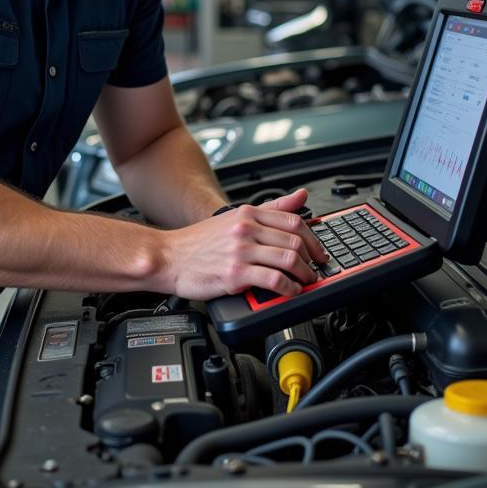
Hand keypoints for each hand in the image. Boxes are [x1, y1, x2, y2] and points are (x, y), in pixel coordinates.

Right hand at [162, 188, 327, 299]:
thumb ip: (271, 208)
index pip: (294, 220)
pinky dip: (289, 288)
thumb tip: (300, 195)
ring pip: (289, 259)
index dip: (313, 238)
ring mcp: (241, 251)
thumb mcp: (235, 217)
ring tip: (305, 282)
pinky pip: (274, 280)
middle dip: (312, 259)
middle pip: (295, 240)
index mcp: (248, 214)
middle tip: (315, 269)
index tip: (318, 251)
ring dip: (304, 275)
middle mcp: (246, 229)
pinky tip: (290, 292)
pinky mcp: (235, 274)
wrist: (168, 257)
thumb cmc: (198, 242)